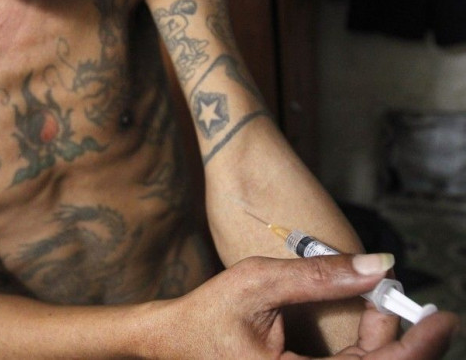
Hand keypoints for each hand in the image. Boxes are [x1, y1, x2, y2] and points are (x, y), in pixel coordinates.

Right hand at [157, 254, 458, 358]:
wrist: (176, 339)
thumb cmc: (209, 312)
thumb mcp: (258, 283)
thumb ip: (318, 276)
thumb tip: (378, 266)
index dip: (415, 349)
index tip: (441, 318)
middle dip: (403, 341)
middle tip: (411, 303)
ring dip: (385, 341)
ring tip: (379, 300)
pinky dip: (369, 347)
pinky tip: (368, 318)